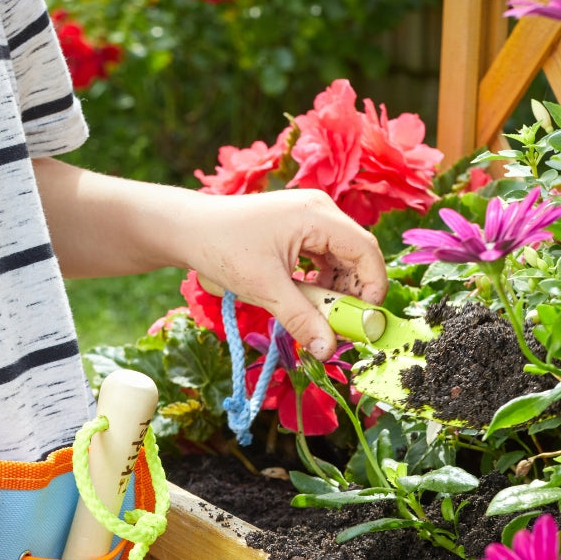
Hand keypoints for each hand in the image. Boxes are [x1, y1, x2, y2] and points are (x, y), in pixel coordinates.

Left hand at [186, 188, 387, 358]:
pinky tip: (302, 296)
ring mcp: (307, 216)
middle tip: (336, 324)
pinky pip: (320, 255)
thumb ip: (301, 319)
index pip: (366, 251)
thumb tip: (328, 350)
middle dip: (350, 291)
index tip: (362, 321)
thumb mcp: (266, 289)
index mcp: (318, 215)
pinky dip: (317, 279)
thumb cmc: (223, 250)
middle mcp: (319, 210)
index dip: (372, 287)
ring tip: (315, 313)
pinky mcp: (295, 227)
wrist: (188, 230)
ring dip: (332, 288)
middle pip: (355, 254)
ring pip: (338, 257)